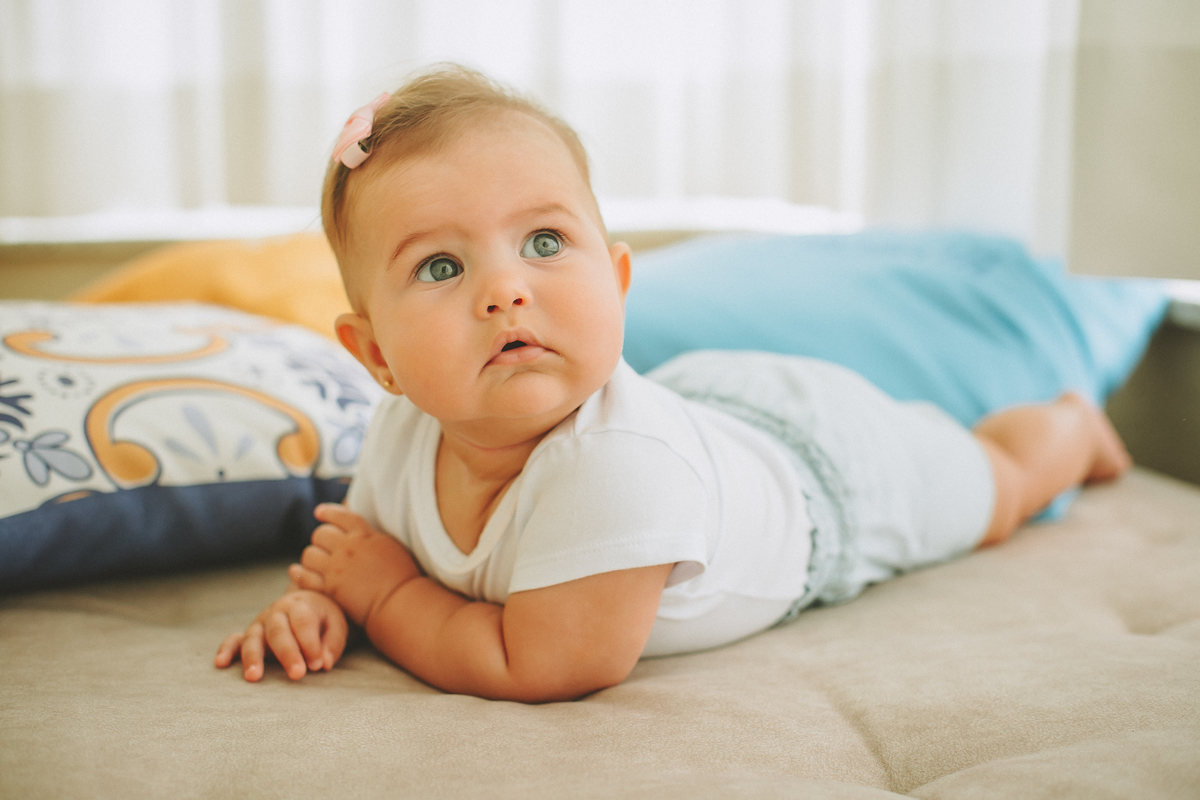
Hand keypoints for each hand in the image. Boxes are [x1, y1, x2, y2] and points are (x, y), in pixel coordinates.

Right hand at [214, 589, 347, 681]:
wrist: (308, 605)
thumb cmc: (324, 619)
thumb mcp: (336, 626)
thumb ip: (332, 644)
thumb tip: (324, 663)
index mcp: (300, 604)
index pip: (303, 622)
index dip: (311, 644)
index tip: (318, 665)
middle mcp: (276, 611)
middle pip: (279, 631)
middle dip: (288, 654)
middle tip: (297, 675)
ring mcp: (259, 623)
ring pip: (253, 638)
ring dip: (253, 657)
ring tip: (254, 677)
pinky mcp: (248, 635)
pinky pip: (233, 640)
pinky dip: (226, 650)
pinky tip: (220, 663)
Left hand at [290, 503, 420, 626]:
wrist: (398, 602)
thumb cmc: (401, 576)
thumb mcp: (389, 545)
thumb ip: (371, 535)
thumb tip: (359, 530)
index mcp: (364, 535)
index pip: (341, 516)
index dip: (328, 512)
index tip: (319, 512)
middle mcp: (347, 549)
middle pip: (321, 534)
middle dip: (320, 539)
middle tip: (324, 546)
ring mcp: (336, 569)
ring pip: (309, 554)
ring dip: (311, 557)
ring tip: (316, 562)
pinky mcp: (329, 589)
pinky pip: (304, 577)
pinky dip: (298, 573)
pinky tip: (296, 571)